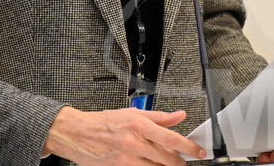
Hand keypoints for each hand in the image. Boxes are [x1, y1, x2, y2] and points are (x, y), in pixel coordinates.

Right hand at [43, 106, 206, 165]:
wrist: (76, 133)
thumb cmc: (102, 122)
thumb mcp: (131, 113)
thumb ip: (158, 117)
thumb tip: (179, 116)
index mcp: (137, 125)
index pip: (170, 138)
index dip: (188, 147)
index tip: (198, 152)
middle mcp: (132, 143)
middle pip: (166, 158)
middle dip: (178, 162)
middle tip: (182, 161)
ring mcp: (125, 159)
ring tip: (164, 162)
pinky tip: (148, 164)